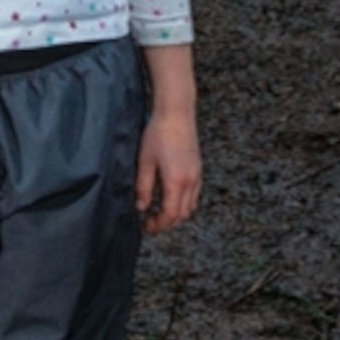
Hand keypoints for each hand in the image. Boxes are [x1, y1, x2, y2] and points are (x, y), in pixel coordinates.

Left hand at [135, 110, 201, 236]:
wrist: (177, 112)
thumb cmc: (158, 134)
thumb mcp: (144, 161)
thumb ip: (143, 187)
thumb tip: (141, 207)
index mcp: (176, 181)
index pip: (170, 214)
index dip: (158, 225)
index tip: (146, 227)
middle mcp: (190, 181)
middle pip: (182, 214)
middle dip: (167, 222)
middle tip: (150, 222)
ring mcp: (197, 174)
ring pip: (190, 205)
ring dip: (176, 213)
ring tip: (159, 210)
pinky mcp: (198, 168)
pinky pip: (194, 194)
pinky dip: (183, 202)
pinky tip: (170, 196)